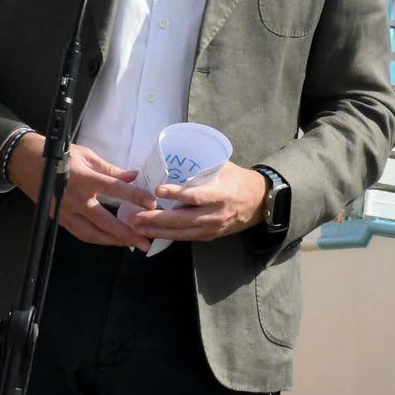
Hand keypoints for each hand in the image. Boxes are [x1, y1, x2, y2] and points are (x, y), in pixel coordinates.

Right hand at [7, 134, 154, 248]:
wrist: (28, 164)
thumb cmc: (60, 157)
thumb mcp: (87, 156)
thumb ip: (111, 169)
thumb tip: (133, 176)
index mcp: (85, 178)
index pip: (115, 189)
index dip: (134, 196)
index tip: (151, 203)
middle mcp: (76, 199)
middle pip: (105, 221)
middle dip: (127, 233)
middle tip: (145, 241)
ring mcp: (66, 212)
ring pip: (93, 233)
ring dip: (114, 241)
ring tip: (132, 244)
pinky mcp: (60, 220)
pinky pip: (81, 234)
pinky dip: (98, 239)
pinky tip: (111, 241)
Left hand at [130, 163, 268, 243]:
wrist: (258, 203)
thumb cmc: (238, 180)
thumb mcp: (223, 167)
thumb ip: (201, 166)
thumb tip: (173, 156)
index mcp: (221, 194)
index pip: (196, 196)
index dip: (176, 194)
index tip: (157, 190)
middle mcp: (216, 214)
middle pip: (183, 219)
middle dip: (157, 219)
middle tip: (136, 215)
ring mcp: (212, 228)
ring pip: (181, 233)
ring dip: (157, 231)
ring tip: (137, 227)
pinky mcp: (209, 236)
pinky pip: (186, 238)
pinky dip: (168, 236)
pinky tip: (152, 233)